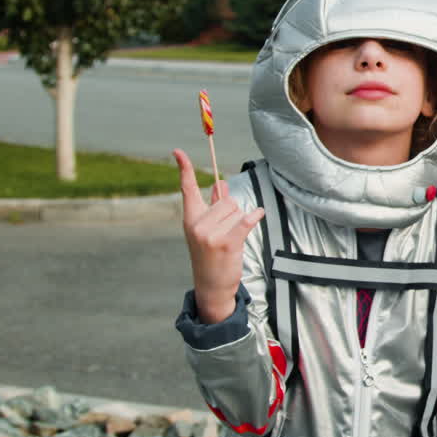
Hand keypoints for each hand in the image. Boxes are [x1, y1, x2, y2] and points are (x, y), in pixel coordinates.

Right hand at [174, 149, 263, 323]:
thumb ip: (214, 206)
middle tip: (227, 232)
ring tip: (231, 240)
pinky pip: (246, 220)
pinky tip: (258, 214)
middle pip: (226, 200)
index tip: (177, 151)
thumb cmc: (211, 255)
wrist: (211, 286)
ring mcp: (210, 234)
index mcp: (190, 218)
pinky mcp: (226, 243)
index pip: (187, 189)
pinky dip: (255, 217)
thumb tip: (221, 183)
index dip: (184, 168)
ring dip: (240, 222)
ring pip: (237, 210)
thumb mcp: (207, 230)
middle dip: (233, 213)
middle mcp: (197, 224)